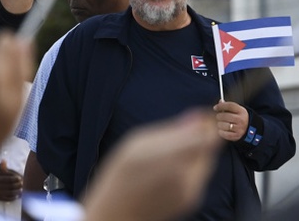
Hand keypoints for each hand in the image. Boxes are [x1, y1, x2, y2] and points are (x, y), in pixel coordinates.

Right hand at [0, 160, 22, 201]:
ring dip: (17, 191)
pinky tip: (16, 196)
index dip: (14, 178)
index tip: (19, 178)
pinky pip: (7, 198)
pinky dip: (13, 197)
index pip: (7, 178)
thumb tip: (4, 160)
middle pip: (10, 186)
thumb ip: (0, 167)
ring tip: (21, 190)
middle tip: (22, 183)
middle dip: (17, 185)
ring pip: (9, 192)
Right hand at [83, 109, 220, 220]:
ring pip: (207, 162)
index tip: (201, 117)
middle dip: (201, 137)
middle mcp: (188, 175)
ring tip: (170, 152)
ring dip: (196, 152)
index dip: (208, 124)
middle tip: (182, 131)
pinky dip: (191, 166)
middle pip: (210, 149)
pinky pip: (199, 175)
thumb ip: (169, 131)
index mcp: (172, 157)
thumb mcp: (136, 143)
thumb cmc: (121, 176)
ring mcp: (192, 190)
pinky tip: (169, 168)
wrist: (117, 213)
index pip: (208, 136)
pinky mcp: (192, 199)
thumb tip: (195, 118)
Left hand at [213, 100, 249, 141]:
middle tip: (218, 117)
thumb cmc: (238, 118)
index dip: (220, 106)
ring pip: (223, 125)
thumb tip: (220, 101)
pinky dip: (220, 131)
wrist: (247, 129)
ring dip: (219, 124)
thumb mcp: (236, 110)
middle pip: (225, 116)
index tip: (215, 108)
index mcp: (241, 111)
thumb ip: (228, 106)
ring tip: (221, 123)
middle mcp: (241, 120)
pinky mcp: (236, 136)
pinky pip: (223, 133)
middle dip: (219, 116)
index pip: (230, 105)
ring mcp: (239, 128)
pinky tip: (222, 129)